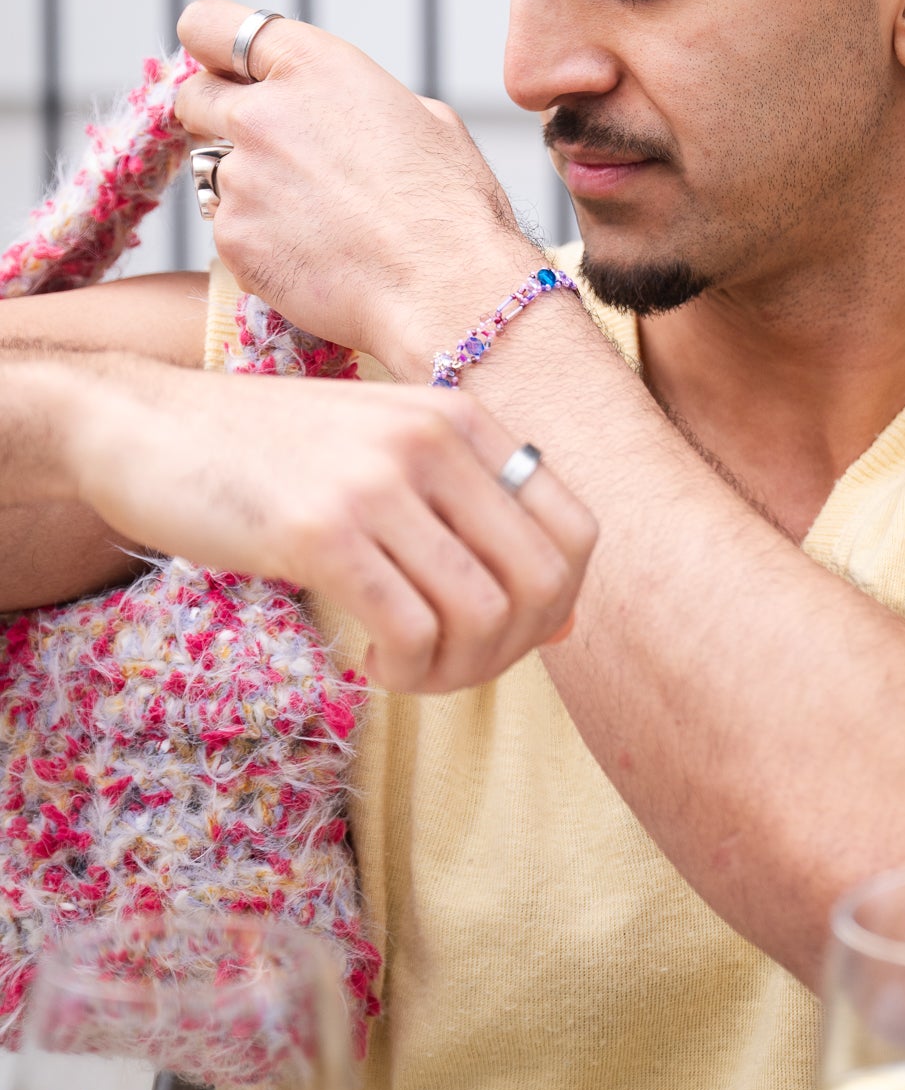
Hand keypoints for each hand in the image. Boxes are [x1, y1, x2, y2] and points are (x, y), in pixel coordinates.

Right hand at [64, 362, 596, 692]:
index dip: (557, 608)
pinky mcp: (318, 532)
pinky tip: (366, 660)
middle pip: (545, 584)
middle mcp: (433, 439)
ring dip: (453, 672)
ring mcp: (377, 482)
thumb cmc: (266, 454)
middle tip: (447, 665)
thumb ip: (474, 523)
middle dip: (509, 653)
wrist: (141, 422)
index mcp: (461, 416)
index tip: (496, 633)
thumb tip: (569, 625)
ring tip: (404, 666)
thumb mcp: (386, 459)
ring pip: (484, 616)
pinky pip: (412, 631)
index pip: (579, 533)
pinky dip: (404, 670)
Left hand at [174, 0, 534, 367]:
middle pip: (193, 97)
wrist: (443, 285)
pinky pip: (229, 229)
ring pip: (214, 171)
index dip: (213, 48)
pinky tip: (312, 254)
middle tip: (265, 149)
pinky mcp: (232, 237)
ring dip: (246, 185)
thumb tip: (348, 113)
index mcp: (313, 66)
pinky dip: (259, 240)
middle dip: (217, 117)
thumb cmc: (449, 204)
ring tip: (310, 216)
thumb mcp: (425, 117)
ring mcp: (240, 177)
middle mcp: (262, 113)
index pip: (210, 25)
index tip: (225, 68)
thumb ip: (362, 99)